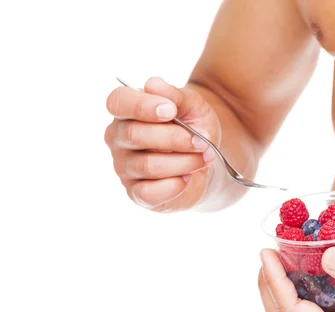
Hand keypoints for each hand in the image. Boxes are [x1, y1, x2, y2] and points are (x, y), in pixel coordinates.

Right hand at [104, 77, 220, 211]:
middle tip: (202, 141)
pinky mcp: (137, 193)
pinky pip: (149, 193)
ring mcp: (124, 167)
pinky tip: (188, 178)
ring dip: (184, 162)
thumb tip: (153, 84)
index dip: (142, 106)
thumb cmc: (193, 127)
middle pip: (135, 135)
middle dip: (175, 138)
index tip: (171, 111)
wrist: (206, 158)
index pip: (118, 102)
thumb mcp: (193, 106)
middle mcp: (118, 138)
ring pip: (147, 165)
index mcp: (127, 110)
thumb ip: (176, 96)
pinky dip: (175, 186)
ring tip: (203, 158)